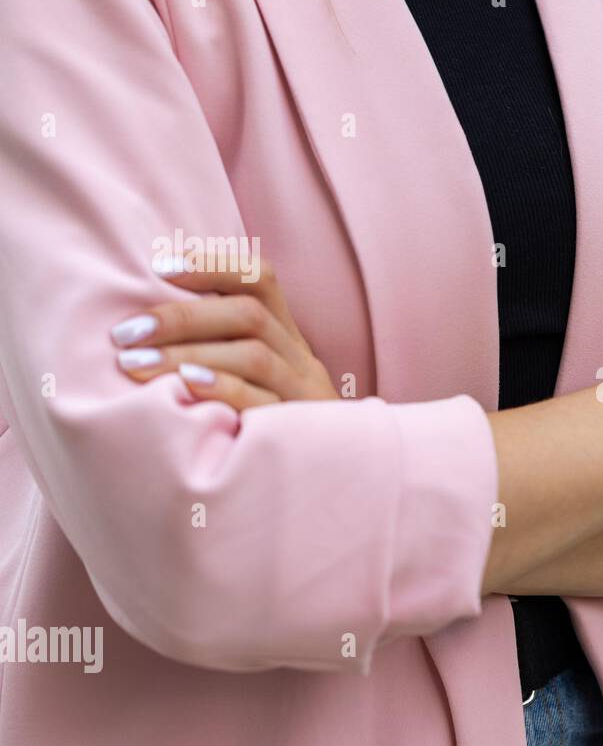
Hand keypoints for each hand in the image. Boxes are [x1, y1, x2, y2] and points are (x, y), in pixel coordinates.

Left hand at [111, 256, 337, 407]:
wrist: (333, 479)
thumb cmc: (266, 425)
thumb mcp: (253, 380)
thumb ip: (218, 348)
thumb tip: (144, 324)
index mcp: (288, 337)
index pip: (261, 280)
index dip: (213, 265)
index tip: (160, 267)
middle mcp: (300, 358)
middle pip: (250, 315)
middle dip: (182, 317)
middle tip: (126, 333)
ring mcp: (304, 392)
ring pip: (254, 355)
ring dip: (188, 353)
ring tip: (135, 362)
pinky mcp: (300, 427)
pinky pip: (263, 401)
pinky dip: (223, 387)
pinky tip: (185, 386)